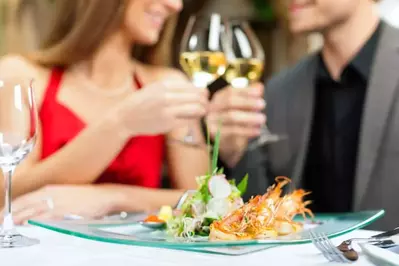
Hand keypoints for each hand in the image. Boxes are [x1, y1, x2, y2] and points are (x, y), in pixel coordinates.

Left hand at [1, 185, 117, 224]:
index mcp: (50, 189)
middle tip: (3, 221)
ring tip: (11, 225)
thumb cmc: (87, 196)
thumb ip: (51, 201)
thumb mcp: (66, 194)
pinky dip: (34, 222)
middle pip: (24, 205)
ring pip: (31, 212)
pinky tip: (28, 225)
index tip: (5, 213)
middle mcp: (50, 195)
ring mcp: (56, 203)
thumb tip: (38, 211)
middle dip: (11, 214)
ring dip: (19, 219)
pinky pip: (44, 218)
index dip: (12, 207)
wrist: (103, 196)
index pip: (25, 198)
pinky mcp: (63, 212)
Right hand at [115, 80, 208, 136]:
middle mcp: (166, 96)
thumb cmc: (140, 103)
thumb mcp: (154, 88)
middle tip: (207, 103)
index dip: (201, 90)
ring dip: (202, 109)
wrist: (125, 117)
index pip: (190, 86)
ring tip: (203, 110)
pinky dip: (194, 119)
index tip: (205, 93)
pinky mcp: (168, 123)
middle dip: (204, 100)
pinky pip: (188, 120)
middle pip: (195, 96)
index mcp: (163, 85)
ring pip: (195, 108)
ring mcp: (167, 110)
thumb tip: (193, 88)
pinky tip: (194, 118)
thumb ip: (171, 87)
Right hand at [206, 83, 265, 165]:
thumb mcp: (242, 109)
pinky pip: (232, 131)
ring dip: (249, 117)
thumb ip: (249, 97)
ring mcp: (211, 121)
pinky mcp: (214, 135)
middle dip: (248, 102)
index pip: (230, 91)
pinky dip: (247, 130)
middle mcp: (212, 108)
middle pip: (229, 102)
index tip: (259, 93)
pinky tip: (257, 131)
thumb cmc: (234, 122)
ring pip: (231, 116)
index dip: (245, 91)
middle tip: (262, 104)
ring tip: (263, 119)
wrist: (225, 143)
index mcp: (218, 98)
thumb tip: (259, 87)